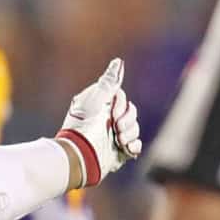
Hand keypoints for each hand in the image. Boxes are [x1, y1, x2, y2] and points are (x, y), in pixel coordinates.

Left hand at [56, 57, 141, 185]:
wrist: (82, 157)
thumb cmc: (85, 127)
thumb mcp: (96, 101)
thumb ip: (109, 82)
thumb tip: (118, 62)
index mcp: (99, 106)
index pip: (121, 97)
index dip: (121, 105)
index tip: (112, 112)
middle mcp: (106, 119)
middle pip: (131, 112)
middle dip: (127, 121)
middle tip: (115, 128)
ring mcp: (112, 135)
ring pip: (135, 128)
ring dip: (129, 135)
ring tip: (118, 141)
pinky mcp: (118, 150)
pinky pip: (136, 145)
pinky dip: (133, 147)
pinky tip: (125, 149)